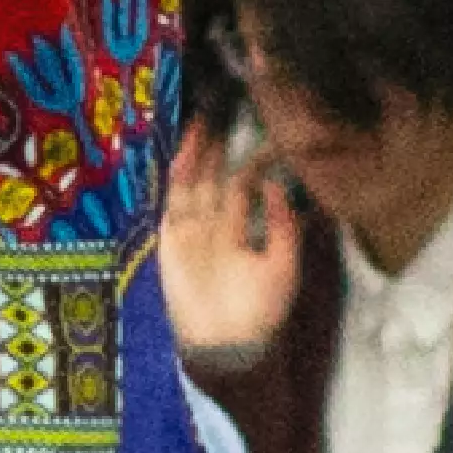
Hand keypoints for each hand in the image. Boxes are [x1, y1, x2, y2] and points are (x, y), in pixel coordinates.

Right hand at [159, 135, 309, 376]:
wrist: (225, 344)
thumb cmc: (259, 310)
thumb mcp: (284, 265)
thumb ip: (283, 226)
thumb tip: (278, 186)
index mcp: (241, 231)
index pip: (246, 186)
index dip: (256, 161)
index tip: (267, 133)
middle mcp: (213, 225)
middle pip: (215, 177)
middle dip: (221, 146)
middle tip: (229, 108)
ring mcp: (189, 230)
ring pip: (194, 182)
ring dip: (199, 153)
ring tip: (207, 119)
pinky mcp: (169, 237)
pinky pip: (173, 200)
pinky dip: (179, 176)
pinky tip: (187, 152)